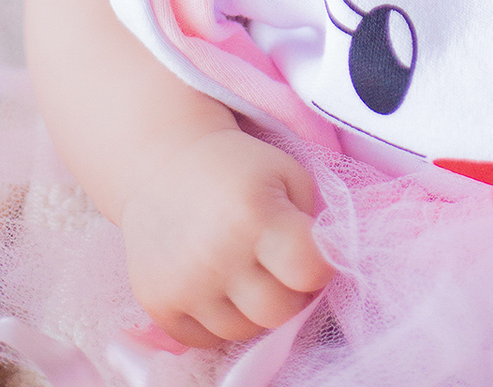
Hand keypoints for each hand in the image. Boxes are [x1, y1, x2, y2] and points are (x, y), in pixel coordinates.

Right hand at [121, 126, 334, 347]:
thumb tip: (321, 270)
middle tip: (283, 269)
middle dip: (292, 293)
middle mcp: (218, 256)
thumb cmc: (236, 167)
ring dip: (255, 309)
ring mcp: (185, 285)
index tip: (313, 254)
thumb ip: (312, 221)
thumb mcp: (286, 173)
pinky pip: (206, 339)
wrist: (163, 164)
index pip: (309, 271)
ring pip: (244, 331)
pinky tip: (218, 286)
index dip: (321, 266)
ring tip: (249, 274)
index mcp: (255, 215)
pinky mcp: (158, 304)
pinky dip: (220, 320)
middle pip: (279, 312)